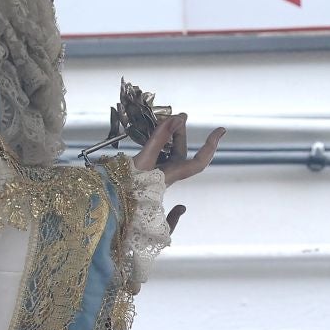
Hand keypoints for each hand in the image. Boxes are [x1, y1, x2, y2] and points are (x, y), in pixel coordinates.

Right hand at [133, 115, 223, 232]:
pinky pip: (156, 160)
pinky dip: (157, 147)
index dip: (211, 145)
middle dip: (180, 133)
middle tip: (180, 116)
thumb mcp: (142, 160)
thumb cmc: (125, 190)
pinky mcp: (144, 179)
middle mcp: (166, 178)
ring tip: (164, 123)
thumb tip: (178, 118)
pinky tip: (154, 140)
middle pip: (180, 153)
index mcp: (171, 175)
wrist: (108, 212)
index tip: (220, 130)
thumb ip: (159, 139)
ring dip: (168, 139)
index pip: (199, 161)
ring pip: (167, 156)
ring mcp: (155, 179)